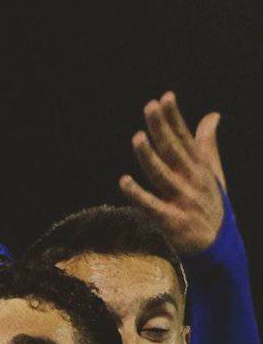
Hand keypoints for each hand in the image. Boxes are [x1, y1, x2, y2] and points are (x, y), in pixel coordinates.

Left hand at [119, 91, 225, 254]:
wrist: (219, 247)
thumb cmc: (211, 205)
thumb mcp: (213, 173)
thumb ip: (207, 145)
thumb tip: (212, 115)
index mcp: (199, 168)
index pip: (185, 138)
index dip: (174, 118)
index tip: (165, 97)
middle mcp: (192, 181)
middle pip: (173, 151)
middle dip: (162, 129)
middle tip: (150, 107)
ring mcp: (182, 200)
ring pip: (162, 175)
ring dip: (149, 157)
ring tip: (137, 138)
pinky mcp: (171, 221)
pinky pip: (151, 206)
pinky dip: (138, 194)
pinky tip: (124, 181)